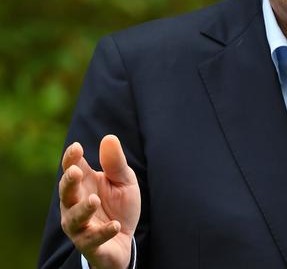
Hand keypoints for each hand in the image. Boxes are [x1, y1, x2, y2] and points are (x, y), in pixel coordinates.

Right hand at [59, 135, 140, 268]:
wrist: (124, 239)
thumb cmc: (119, 205)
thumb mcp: (123, 181)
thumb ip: (115, 163)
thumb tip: (109, 138)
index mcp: (84, 184)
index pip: (72, 168)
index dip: (71, 158)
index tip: (76, 147)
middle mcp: (75, 204)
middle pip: (66, 192)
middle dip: (69, 182)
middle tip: (76, 171)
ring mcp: (80, 226)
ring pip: (74, 218)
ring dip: (83, 209)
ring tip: (94, 199)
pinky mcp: (90, 244)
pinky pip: (93, 239)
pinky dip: (103, 232)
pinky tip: (115, 225)